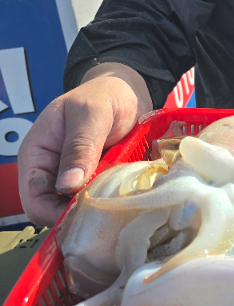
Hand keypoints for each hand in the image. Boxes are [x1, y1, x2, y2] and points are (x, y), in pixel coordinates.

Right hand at [18, 64, 151, 226]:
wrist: (127, 92)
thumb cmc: (103, 95)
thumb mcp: (91, 113)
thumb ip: (80, 146)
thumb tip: (67, 185)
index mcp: (37, 155)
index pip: (34, 200)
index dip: (55, 213)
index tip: (84, 211)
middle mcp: (53, 172)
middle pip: (57, 211)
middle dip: (80, 213)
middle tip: (108, 207)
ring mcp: (76, 179)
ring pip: (81, 210)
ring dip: (100, 207)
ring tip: (120, 198)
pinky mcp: (97, 181)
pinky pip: (100, 201)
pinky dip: (112, 200)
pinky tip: (126, 194)